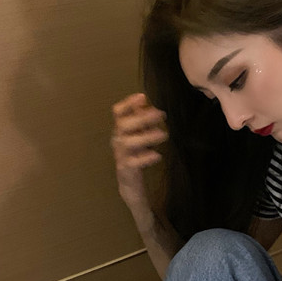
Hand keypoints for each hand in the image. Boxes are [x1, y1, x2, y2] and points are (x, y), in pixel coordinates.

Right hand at [110, 92, 167, 208]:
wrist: (130, 183)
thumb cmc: (137, 155)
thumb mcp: (139, 135)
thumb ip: (141, 119)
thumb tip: (145, 100)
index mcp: (121, 130)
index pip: (118, 112)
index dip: (128, 103)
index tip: (143, 96)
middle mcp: (118, 140)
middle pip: (123, 124)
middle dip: (142, 118)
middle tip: (161, 114)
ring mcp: (121, 155)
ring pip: (128, 142)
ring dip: (146, 136)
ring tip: (164, 135)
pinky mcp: (127, 169)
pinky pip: (133, 162)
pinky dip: (146, 157)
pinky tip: (157, 155)